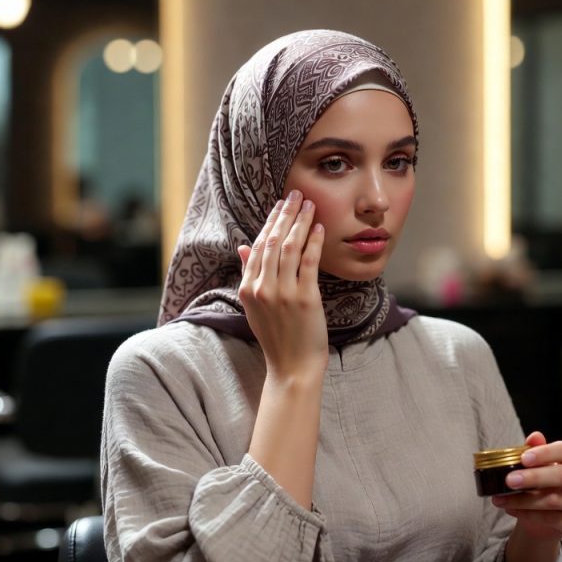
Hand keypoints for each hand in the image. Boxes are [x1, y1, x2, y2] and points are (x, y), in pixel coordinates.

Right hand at [238, 190, 327, 380]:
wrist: (291, 367)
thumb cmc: (277, 337)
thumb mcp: (255, 306)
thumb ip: (249, 275)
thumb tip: (243, 247)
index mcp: (247, 288)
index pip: (258, 246)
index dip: (270, 222)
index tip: (281, 204)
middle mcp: (262, 288)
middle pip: (273, 241)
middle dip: (286, 214)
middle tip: (296, 194)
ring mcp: (283, 293)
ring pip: (290, 247)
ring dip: (300, 222)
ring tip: (310, 204)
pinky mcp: (305, 299)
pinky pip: (308, 263)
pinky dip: (314, 242)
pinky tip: (319, 228)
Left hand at [494, 431, 561, 541]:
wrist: (543, 517)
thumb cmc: (541, 484)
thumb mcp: (536, 466)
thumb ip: (536, 450)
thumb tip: (534, 436)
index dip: (545, 453)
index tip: (524, 458)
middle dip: (534, 477)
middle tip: (510, 480)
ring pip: (555, 500)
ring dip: (524, 500)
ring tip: (502, 498)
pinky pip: (552, 519)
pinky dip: (528, 515)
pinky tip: (511, 509)